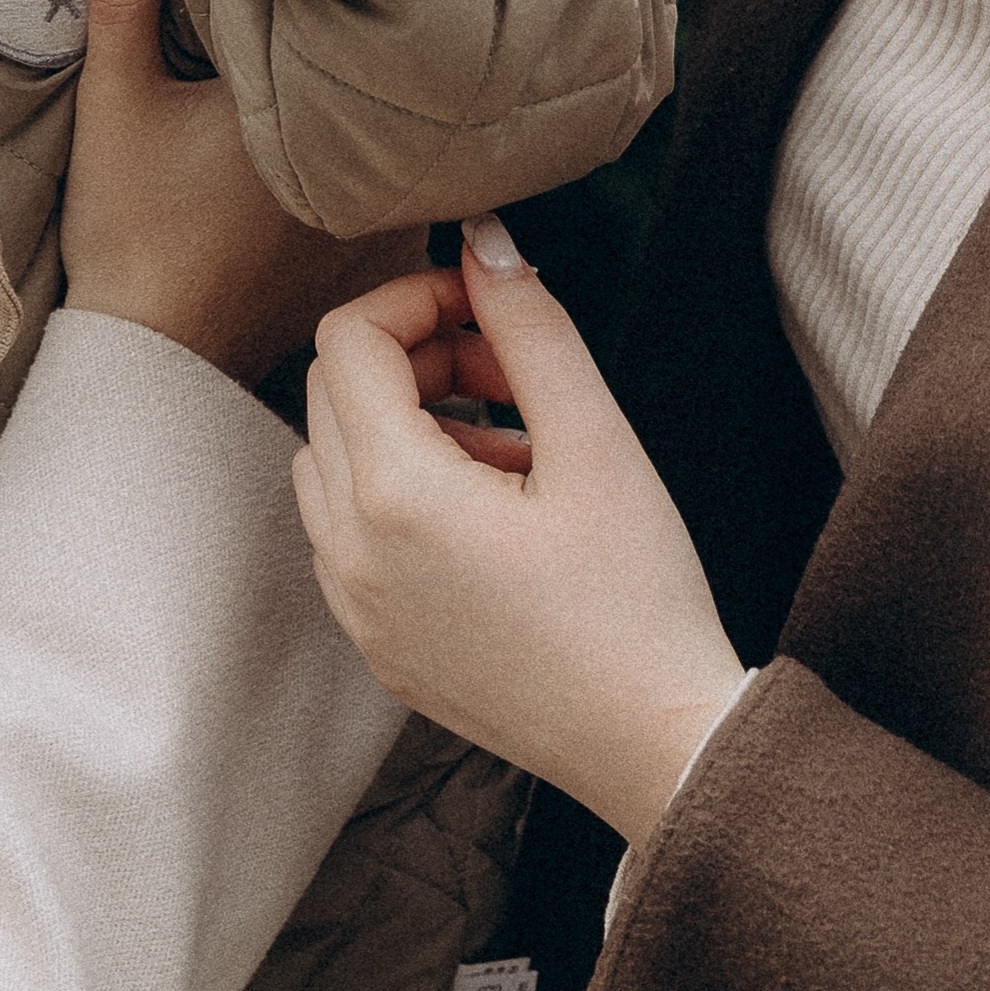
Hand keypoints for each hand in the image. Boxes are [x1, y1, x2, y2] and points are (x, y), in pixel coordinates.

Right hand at [62, 0, 422, 383]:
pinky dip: (399, 174)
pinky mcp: (387, 265)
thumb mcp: (116, 103)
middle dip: (390, 43)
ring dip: (401, 112)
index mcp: (312, 112)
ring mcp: (392, 223)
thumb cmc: (132, 232)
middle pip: (402, 78)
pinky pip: (418, 199)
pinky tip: (375, 153)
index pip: (361, 23)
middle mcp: (371, 167)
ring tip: (384, 73)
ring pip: (418, 139)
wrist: (154, 358)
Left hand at [293, 220, 748, 843]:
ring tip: (514, 452)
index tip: (489, 311)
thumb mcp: (598, 444)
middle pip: (332, 393)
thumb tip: (486, 243)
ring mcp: (354, 606)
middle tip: (512, 376)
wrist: (657, 748)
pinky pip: (349, 534)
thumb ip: (530, 329)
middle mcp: (349, 551)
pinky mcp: (375, 644)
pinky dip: (401, 497)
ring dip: (408, 428)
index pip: (348, 339)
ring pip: (332, 462)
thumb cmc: (640, 603)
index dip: (418, 298)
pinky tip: (495, 517)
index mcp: (394, 495)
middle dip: (416, 359)